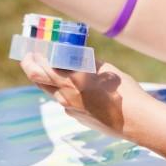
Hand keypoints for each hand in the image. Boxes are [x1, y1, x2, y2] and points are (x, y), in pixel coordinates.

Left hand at [20, 55, 147, 137]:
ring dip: (46, 76)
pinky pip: (63, 99)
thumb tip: (76, 54)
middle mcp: (66, 95)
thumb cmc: (124, 91)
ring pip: (49, 89)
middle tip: (30, 54)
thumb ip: (86, 62)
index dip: (33, 54)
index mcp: (72, 80)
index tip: (33, 45)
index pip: (40, 66)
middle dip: (30, 64)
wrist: (135, 121)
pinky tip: (74, 84)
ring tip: (50, 64)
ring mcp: (69, 108)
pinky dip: (62, 88)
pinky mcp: (76, 116)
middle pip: (37, 78)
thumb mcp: (105, 69)